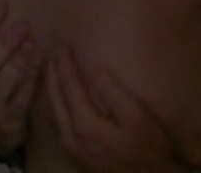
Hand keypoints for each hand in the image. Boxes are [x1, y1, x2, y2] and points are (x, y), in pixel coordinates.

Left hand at [44, 46, 187, 172]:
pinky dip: (54, 103)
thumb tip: (95, 68)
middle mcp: (72, 136)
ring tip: (51, 69)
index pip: (70, 88)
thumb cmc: (149, 149)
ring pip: (54, 111)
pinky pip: (57, 121)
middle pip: (56, 98)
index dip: (65, 67)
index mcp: (85, 125)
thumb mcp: (137, 118)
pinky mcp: (75, 153)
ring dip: (51, 88)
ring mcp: (72, 147)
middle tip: (53, 52)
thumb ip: (114, 93)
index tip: (62, 47)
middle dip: (53, 74)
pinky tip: (57, 96)